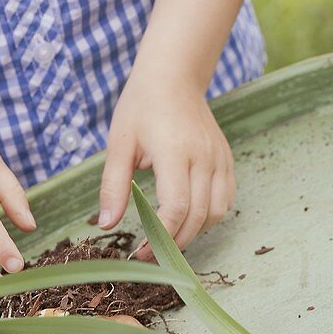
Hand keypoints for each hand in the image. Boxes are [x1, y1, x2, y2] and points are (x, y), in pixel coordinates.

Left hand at [98, 67, 234, 259]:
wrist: (173, 76)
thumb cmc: (140, 108)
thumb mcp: (118, 145)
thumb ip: (113, 187)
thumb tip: (106, 226)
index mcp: (175, 152)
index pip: (175, 208)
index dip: (159, 238)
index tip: (140, 253)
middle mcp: (203, 157)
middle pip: (197, 216)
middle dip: (175, 244)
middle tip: (151, 256)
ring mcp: (219, 158)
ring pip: (216, 212)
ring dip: (194, 233)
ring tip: (169, 240)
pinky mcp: (226, 159)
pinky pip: (225, 199)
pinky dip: (209, 217)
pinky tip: (187, 220)